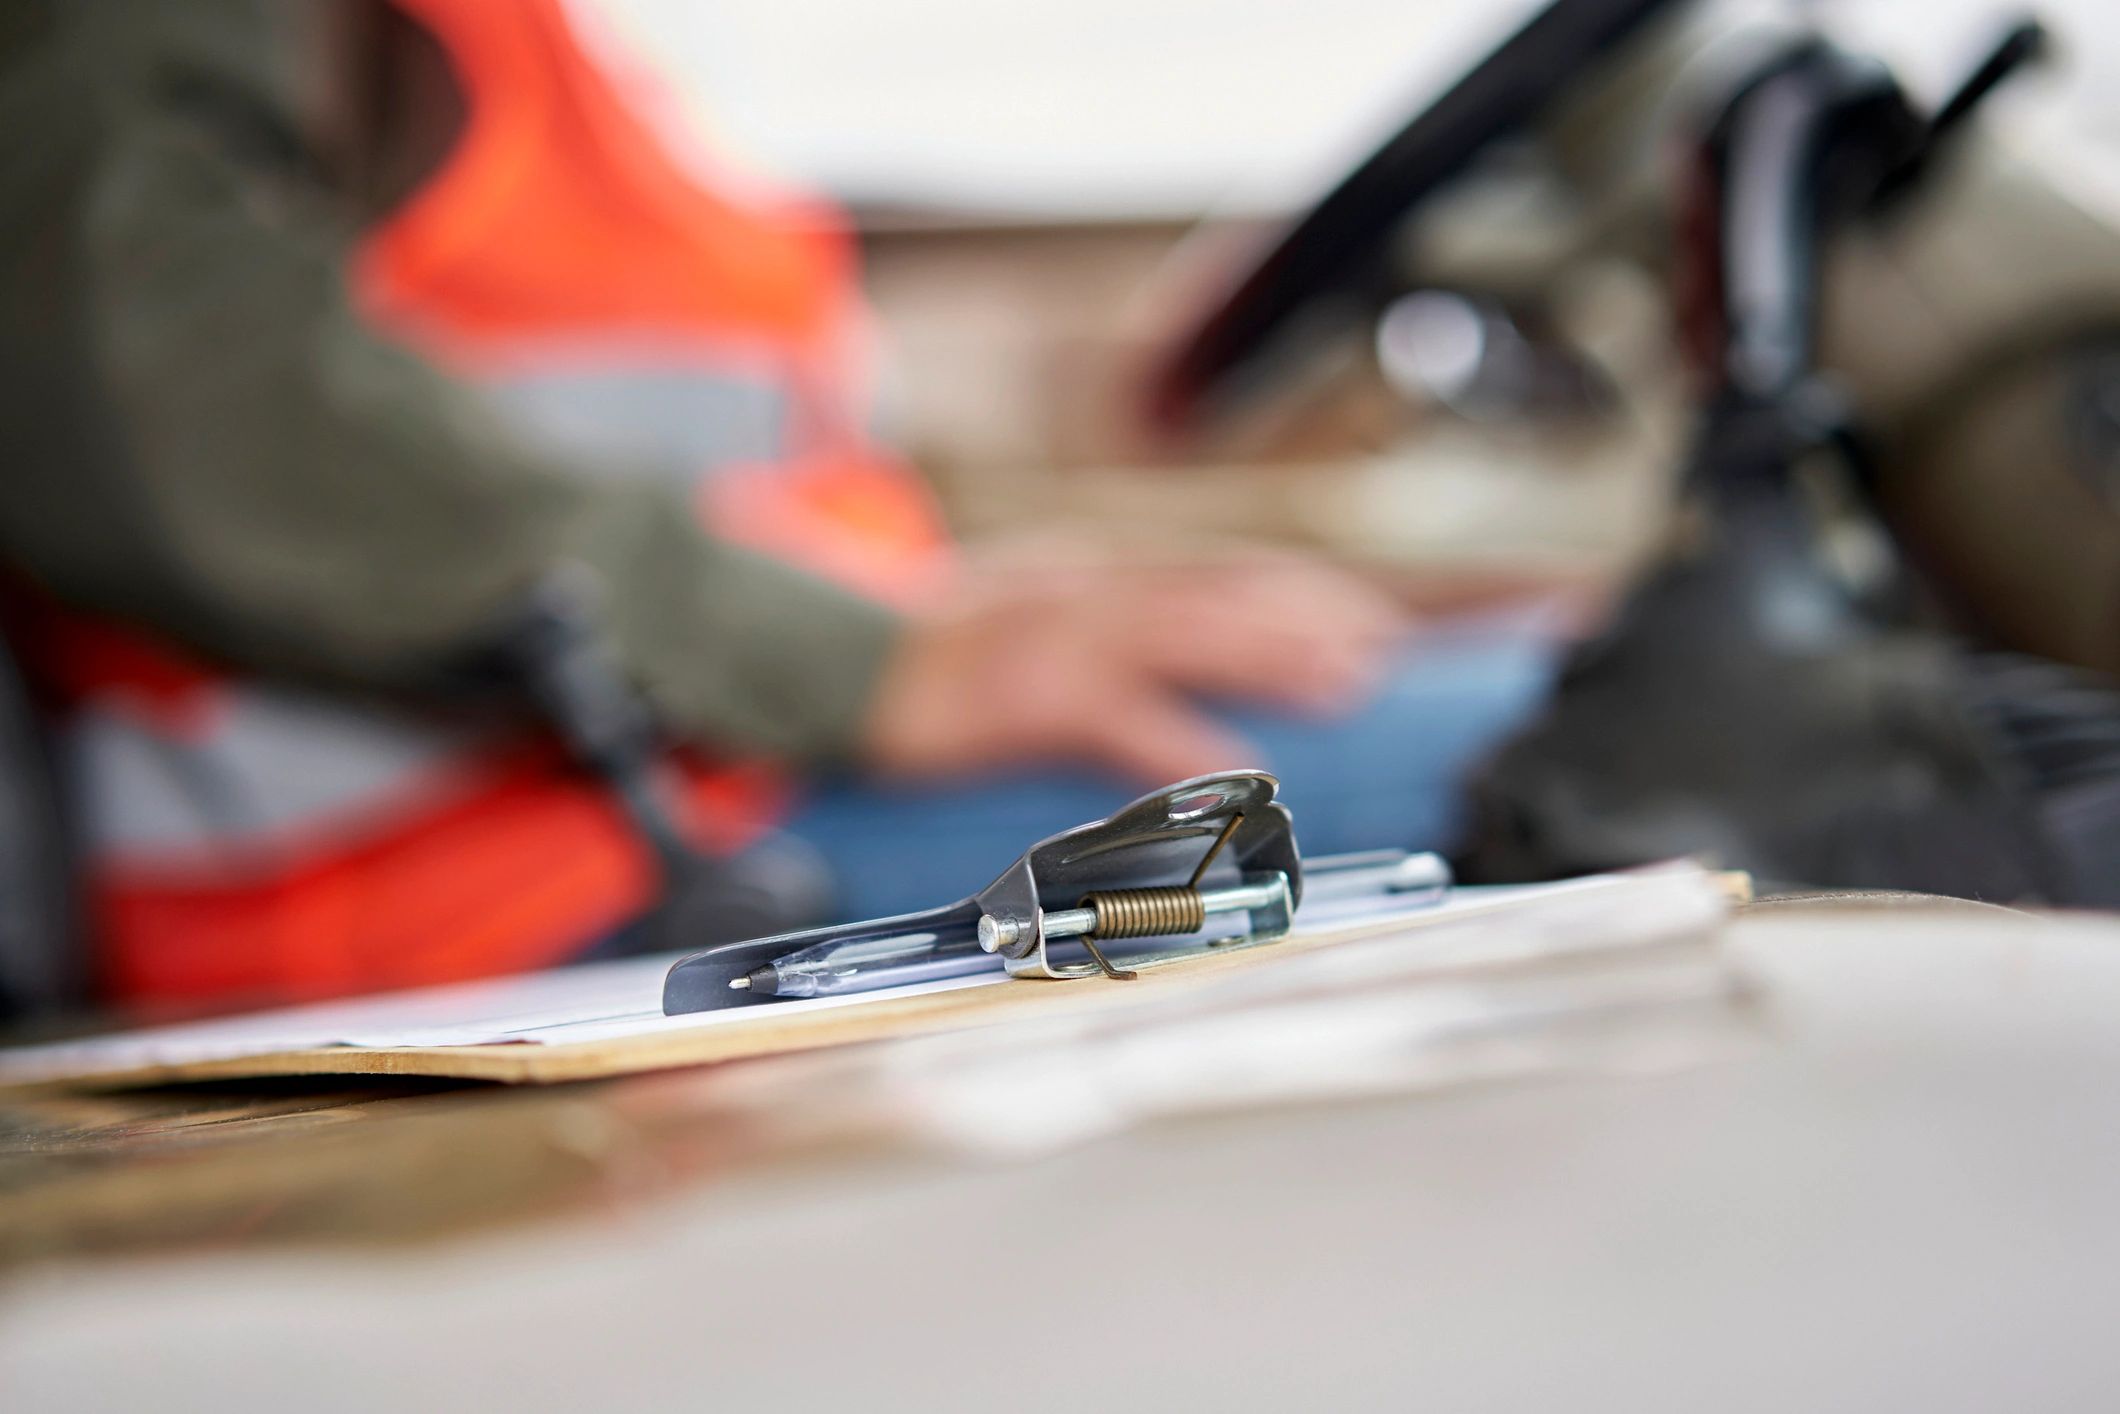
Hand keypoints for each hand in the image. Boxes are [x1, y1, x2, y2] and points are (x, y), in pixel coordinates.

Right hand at [858, 549, 1405, 784]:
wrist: (836, 658)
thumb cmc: (939, 650)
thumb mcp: (1033, 609)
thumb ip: (1107, 620)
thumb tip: (1187, 644)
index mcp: (1093, 573)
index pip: (1215, 572)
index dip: (1296, 589)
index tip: (1363, 612)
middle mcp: (1087, 591)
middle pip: (1216, 596)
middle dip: (1304, 619)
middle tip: (1379, 650)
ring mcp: (1057, 640)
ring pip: (1185, 638)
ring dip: (1269, 657)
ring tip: (1340, 681)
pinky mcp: (1026, 700)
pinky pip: (1120, 724)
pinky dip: (1183, 747)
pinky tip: (1236, 776)